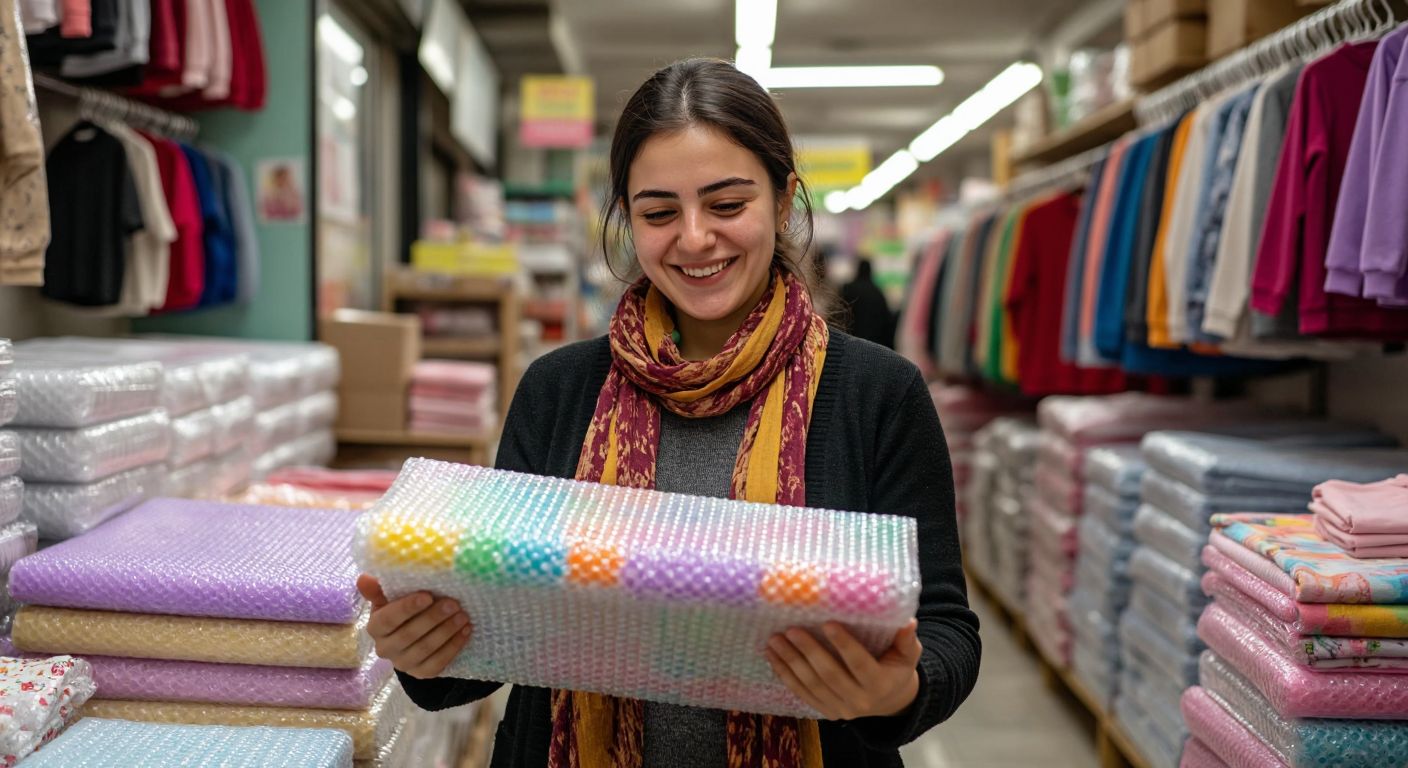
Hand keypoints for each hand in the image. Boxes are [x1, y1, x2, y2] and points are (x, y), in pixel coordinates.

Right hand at [357, 574, 472, 679]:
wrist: (412, 638)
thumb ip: (378, 590)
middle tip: (454, 604)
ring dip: (447, 632)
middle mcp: (385, 649)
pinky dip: (453, 647)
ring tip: (463, 616)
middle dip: (433, 618)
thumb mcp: (389, 599)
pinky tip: (465, 632)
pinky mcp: (421, 674)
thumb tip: (364, 578)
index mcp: (375, 628)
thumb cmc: (401, 611)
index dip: (407, 608)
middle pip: (409, 635)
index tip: (428, 596)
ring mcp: (403, 664)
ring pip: (425, 649)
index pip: (388, 619)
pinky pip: (438, 663)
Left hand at [764, 620, 921, 720]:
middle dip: (808, 652)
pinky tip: (773, 657)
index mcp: (879, 684)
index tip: (828, 623)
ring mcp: (840, 708)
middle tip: (791, 630)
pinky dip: (785, 675)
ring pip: (811, 685)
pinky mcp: (826, 711)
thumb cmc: (896, 669)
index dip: (844, 645)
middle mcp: (859, 701)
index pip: (859, 664)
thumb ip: (907, 640)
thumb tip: (908, 621)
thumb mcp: (907, 655)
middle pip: (829, 675)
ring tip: (775, 640)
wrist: (890, 702)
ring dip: (790, 662)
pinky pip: (802, 693)